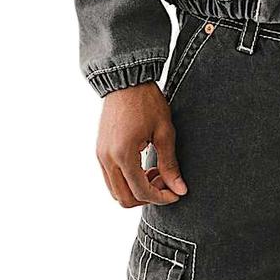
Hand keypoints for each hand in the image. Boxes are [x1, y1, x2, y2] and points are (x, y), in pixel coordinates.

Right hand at [96, 82, 187, 207]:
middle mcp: (107, 159)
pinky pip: (111, 178)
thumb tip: (180, 189)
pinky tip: (144, 166)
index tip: (176, 193)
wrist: (126, 81)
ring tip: (156, 173)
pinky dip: (127, 180)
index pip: (141, 192)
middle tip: (166, 182)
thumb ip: (170, 164)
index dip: (161, 198)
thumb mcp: (164, 132)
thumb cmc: (148, 102)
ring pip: (116, 191)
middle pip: (124, 198)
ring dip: (137, 190)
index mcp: (123, 154)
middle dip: (148, 197)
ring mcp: (100, 156)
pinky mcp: (100, 151)